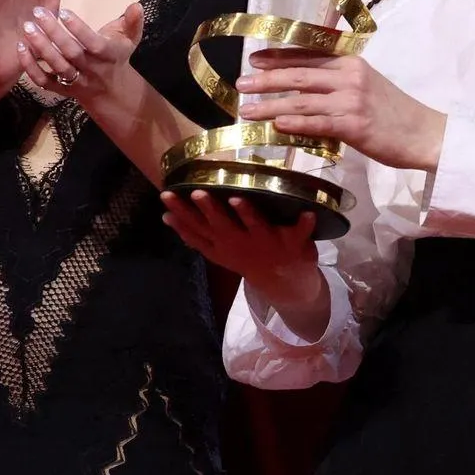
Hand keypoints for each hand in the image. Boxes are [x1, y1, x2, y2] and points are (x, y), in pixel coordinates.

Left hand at [18, 0, 144, 102]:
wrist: (111, 92)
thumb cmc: (117, 57)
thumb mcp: (130, 39)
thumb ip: (133, 21)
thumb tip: (135, 5)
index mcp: (108, 55)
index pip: (93, 43)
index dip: (78, 28)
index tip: (63, 11)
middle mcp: (91, 70)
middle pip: (71, 53)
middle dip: (54, 33)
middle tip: (38, 12)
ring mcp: (75, 81)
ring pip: (56, 67)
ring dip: (41, 48)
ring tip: (27, 28)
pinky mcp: (60, 90)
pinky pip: (44, 81)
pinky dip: (31, 67)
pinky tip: (21, 48)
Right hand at [161, 190, 321, 305]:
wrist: (285, 282)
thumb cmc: (247, 255)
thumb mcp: (217, 250)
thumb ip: (193, 234)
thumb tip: (165, 216)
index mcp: (222, 245)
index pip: (196, 229)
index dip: (181, 214)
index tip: (167, 195)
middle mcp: (241, 244)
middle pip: (222, 226)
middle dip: (209, 210)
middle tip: (199, 192)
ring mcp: (267, 244)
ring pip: (255, 227)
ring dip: (247, 213)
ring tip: (237, 199)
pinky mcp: (293, 244)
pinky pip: (300, 232)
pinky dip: (305, 224)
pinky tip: (309, 213)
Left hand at [240, 50, 447, 171]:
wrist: (424, 133)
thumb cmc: (394, 112)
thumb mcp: (368, 84)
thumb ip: (338, 79)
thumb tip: (304, 84)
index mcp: (351, 62)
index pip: (308, 54)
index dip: (279, 56)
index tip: (255, 59)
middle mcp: (349, 76)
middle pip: (299, 75)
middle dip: (267, 79)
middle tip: (241, 84)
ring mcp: (351, 100)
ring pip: (302, 100)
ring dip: (270, 105)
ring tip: (246, 110)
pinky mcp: (354, 125)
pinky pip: (318, 123)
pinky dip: (295, 123)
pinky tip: (276, 125)